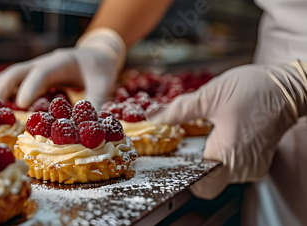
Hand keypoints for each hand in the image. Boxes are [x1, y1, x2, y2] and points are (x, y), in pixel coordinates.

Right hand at [0, 28, 125, 108]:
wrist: (92, 55)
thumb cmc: (97, 69)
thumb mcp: (103, 82)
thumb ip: (98, 100)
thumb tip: (93, 126)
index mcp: (59, 62)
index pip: (42, 72)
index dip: (31, 86)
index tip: (21, 104)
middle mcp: (40, 64)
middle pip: (15, 72)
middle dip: (0, 89)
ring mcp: (30, 70)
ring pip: (5, 78)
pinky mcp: (26, 79)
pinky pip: (5, 86)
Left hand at [148, 62, 306, 198]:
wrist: (286, 86)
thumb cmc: (253, 90)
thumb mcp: (209, 97)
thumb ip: (178, 111)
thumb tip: (153, 118)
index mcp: (229, 154)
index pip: (203, 186)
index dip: (186, 175)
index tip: (175, 158)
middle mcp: (242, 167)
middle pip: (209, 179)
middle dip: (194, 161)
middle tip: (189, 140)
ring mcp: (251, 166)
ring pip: (220, 173)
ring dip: (209, 156)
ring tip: (208, 132)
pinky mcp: (256, 161)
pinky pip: (232, 165)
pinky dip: (222, 153)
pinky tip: (220, 134)